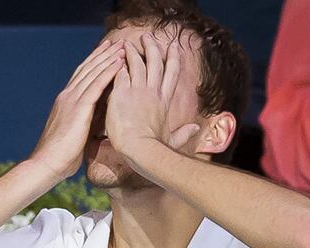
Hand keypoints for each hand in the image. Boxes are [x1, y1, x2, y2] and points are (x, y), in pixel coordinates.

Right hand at [29, 40, 124, 179]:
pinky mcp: (78, 109)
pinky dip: (108, 72)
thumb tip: (99, 119)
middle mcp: (67, 96)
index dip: (94, 62)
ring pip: (93, 73)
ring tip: (122, 47)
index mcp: (66, 102)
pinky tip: (119, 63)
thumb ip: (85, 121)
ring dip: (108, 58)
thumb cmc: (60, 156)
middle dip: (103, 54)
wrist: (46, 164)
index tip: (106, 52)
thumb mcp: (75, 133)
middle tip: (117, 42)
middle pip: (88, 69)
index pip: (81, 76)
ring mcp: (71, 100)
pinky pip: (96, 85)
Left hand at [106, 34, 198, 159]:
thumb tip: (196, 129)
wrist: (141, 149)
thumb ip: (184, 132)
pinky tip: (113, 58)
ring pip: (137, 63)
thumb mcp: (173, 138)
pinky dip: (118, 64)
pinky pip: (120, 73)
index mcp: (164, 101)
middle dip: (153, 47)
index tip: (173, 47)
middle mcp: (153, 92)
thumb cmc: (155, 148)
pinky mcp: (122, 93)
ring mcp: (137, 91)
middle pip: (155, 63)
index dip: (173, 58)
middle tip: (148, 36)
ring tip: (127, 43)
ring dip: (132, 52)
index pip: (171, 74)